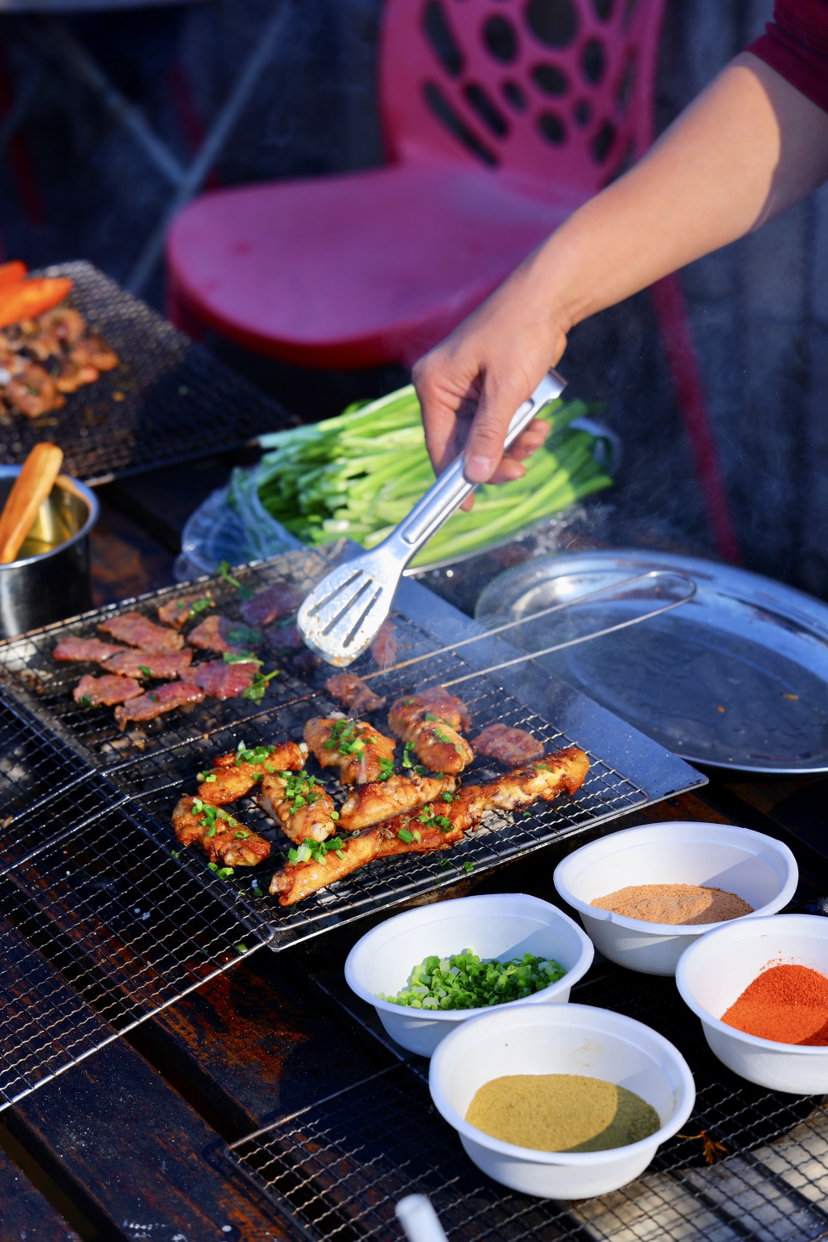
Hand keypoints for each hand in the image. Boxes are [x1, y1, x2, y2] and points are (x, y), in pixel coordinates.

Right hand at [412, 256, 567, 508]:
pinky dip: (519, 427)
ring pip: (486, 436)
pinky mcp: (490, 387)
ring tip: (538, 436)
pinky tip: (539, 423)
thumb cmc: (520, 332)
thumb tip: (474, 476)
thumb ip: (488, 435)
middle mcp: (446, 388)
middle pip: (464, 444)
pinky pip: (500, 421)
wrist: (549, 297)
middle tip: (521, 469)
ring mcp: (468, 388)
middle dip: (495, 457)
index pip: (439, 444)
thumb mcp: (505, 391)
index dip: (453, 478)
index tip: (467, 506)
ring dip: (513, 443)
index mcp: (434, 384)